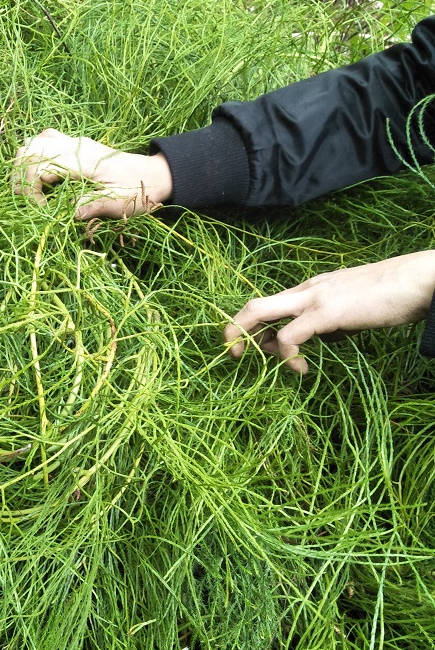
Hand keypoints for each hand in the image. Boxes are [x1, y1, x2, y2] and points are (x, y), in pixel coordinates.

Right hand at [12, 129, 172, 219]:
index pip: (40, 166)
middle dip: (20, 177)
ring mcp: (74, 142)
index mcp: (83, 160)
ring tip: (31, 190)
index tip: (42, 210)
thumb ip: (93, 206)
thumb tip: (68, 214)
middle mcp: (75, 145)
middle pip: (29, 150)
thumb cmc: (140, 191)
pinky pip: (45, 140)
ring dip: (24, 165)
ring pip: (33, 142)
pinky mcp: (75, 144)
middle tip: (29, 202)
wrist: (156, 174)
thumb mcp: (119, 203)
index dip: (31, 189)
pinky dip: (35, 156)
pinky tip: (42, 176)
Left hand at [224, 251, 434, 373]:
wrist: (421, 281)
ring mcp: (313, 298)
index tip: (252, 348)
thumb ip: (331, 322)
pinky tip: (301, 368)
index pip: (270, 305)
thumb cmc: (393, 297)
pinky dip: (285, 355)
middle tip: (233, 354)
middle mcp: (306, 290)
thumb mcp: (352, 311)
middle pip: (254, 305)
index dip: (253, 327)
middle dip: (235, 329)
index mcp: (311, 289)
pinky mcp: (324, 312)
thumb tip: (322, 339)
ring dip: (256, 344)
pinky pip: (287, 336)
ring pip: (260, 312)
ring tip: (283, 366)